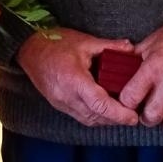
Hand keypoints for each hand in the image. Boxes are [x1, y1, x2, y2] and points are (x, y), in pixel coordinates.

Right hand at [17, 29, 140, 127]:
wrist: (29, 48)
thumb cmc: (54, 43)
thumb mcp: (84, 41)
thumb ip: (109, 46)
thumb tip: (130, 48)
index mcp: (74, 80)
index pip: (99, 104)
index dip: (119, 114)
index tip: (133, 116)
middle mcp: (66, 96)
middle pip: (96, 117)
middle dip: (116, 119)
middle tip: (133, 115)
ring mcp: (61, 103)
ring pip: (88, 120)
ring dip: (106, 120)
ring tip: (121, 113)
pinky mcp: (58, 104)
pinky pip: (80, 116)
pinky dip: (95, 116)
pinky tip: (104, 109)